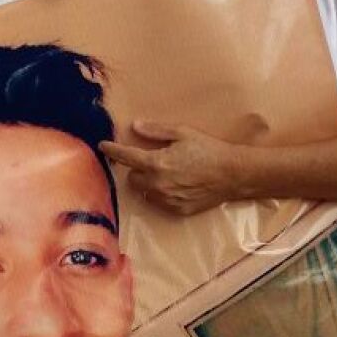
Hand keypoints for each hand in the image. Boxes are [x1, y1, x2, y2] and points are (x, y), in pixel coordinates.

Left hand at [99, 121, 244, 215]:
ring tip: (167, 174)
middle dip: (137, 169)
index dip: (112, 150)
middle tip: (152, 161)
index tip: (103, 146)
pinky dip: (161, 194)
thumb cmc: (208, 150)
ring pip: (145, 192)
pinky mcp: (176, 210)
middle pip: (132, 178)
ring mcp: (166, 200)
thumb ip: (156, 131)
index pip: (125, 157)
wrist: (232, 174)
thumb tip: (134, 126)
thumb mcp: (183, 133)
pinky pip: (159, 202)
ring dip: (149, 183)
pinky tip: (177, 186)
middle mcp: (157, 184)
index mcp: (156, 163)